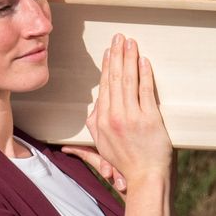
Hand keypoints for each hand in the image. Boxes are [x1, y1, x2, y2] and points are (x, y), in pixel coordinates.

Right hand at [66, 35, 172, 189]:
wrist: (146, 179)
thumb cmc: (126, 167)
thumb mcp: (100, 156)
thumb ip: (83, 149)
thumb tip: (65, 148)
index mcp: (100, 123)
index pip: (104, 87)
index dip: (106, 67)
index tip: (109, 52)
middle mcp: (112, 118)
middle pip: (114, 79)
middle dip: (117, 55)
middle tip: (120, 37)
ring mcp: (131, 118)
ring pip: (128, 81)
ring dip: (129, 58)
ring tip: (131, 42)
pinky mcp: (149, 119)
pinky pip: (146, 91)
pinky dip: (145, 73)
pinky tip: (144, 60)